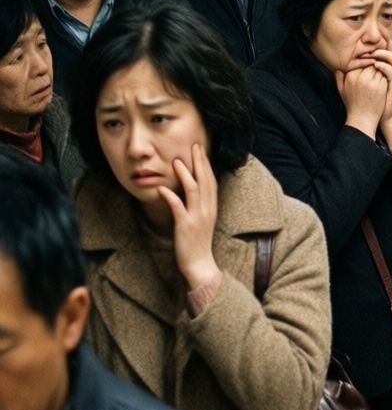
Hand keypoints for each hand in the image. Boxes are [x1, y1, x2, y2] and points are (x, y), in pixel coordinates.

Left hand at [158, 143, 222, 291]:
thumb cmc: (197, 243)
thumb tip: (190, 190)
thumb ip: (198, 204)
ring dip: (185, 175)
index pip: (211, 180)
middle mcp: (207, 209)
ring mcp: (197, 217)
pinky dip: (170, 197)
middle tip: (194, 146)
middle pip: (205, 181)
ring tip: (177, 161)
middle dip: (199, 162)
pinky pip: (178, 208)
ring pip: (193, 190)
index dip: (206, 164)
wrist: (200, 264)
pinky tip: (162, 188)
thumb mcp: (201, 220)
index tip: (200, 150)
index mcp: (211, 207)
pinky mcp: (185, 226)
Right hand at [337, 65, 388, 137]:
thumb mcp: (342, 91)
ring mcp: (371, 82)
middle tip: (377, 68)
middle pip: (370, 63)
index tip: (368, 67)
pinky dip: (386, 76)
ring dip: (381, 70)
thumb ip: (339, 78)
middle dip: (374, 64)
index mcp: (350, 76)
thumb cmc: (352, 105)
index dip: (365, 63)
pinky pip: (385, 75)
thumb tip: (338, 67)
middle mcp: (360, 77)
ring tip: (381, 75)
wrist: (362, 119)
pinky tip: (385, 80)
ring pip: (379, 68)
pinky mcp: (380, 87)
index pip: (360, 61)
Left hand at [369, 46, 391, 150]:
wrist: (381, 115)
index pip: (388, 51)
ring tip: (371, 53)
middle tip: (370, 43)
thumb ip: (367, 70)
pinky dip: (384, 66)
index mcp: (391, 69)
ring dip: (382, 54)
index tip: (371, 38)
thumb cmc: (374, 98)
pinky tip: (375, 64)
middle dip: (382, 46)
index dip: (382, 43)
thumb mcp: (370, 81)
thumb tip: (356, 59)